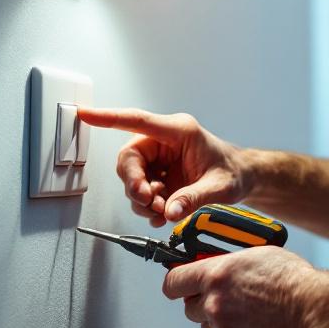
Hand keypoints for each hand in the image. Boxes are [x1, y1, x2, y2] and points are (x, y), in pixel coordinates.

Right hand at [78, 107, 251, 226]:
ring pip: (132, 176)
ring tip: (163, 210)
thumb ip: (193, 199)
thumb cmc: (234, 171)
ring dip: (142, 198)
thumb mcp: (219, 187)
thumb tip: (169, 211)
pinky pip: (140, 189)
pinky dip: (147, 205)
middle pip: (130, 158)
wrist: (242, 178)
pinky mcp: (159, 176)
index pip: (137, 121)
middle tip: (149, 202)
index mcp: (179, 131)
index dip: (108, 118)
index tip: (85, 115)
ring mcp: (160, 159)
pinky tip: (163, 212)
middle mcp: (164, 142)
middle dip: (134, 184)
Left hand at [163, 247, 320, 327]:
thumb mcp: (255, 255)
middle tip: (224, 298)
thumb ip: (227, 263)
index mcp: (215, 275)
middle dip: (202, 302)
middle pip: (189, 307)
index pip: (173, 282)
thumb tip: (214, 266)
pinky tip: (257, 327)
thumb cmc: (291, 279)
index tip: (180, 285)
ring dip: (220, 320)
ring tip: (249, 312)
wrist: (313, 312)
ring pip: (208, 326)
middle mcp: (213, 304)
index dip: (176, 283)